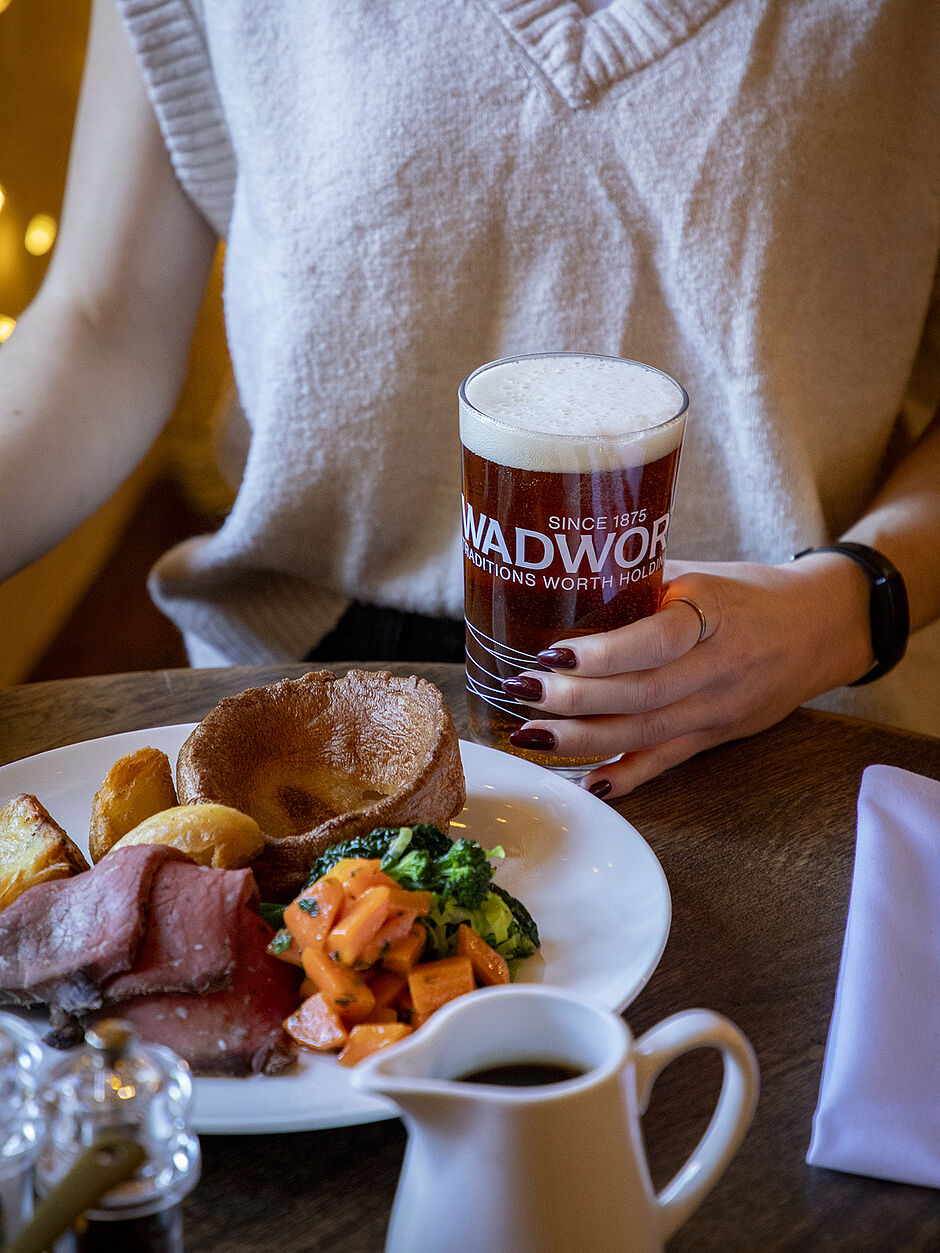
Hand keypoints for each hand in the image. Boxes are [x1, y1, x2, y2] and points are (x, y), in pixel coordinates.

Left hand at [502, 554, 874, 797]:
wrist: (821, 627)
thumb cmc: (747, 593)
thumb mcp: (699, 574)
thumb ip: (640, 584)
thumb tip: (561, 587)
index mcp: (712, 613)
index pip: (656, 640)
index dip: (603, 653)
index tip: (551, 654)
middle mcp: (717, 666)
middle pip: (642, 694)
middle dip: (575, 701)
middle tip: (522, 693)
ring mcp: (718, 708)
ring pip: (646, 733)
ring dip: (584, 741)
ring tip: (531, 737)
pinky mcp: (717, 735)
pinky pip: (668, 762)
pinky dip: (628, 778)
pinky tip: (588, 785)